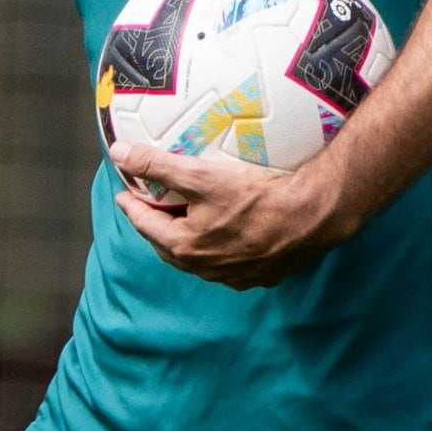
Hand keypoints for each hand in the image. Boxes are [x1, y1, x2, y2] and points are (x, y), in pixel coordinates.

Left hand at [108, 138, 356, 289]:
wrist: (312, 217)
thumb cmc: (256, 197)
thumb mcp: (201, 175)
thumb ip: (157, 166)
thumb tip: (119, 153)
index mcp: (184, 248)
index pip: (145, 225)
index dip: (132, 207)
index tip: (124, 194)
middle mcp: (206, 269)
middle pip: (169, 246)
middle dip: (156, 226)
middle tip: (151, 207)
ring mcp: (234, 277)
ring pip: (199, 259)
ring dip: (187, 242)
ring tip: (185, 222)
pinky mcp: (260, 276)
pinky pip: (229, 264)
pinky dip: (218, 250)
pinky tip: (226, 237)